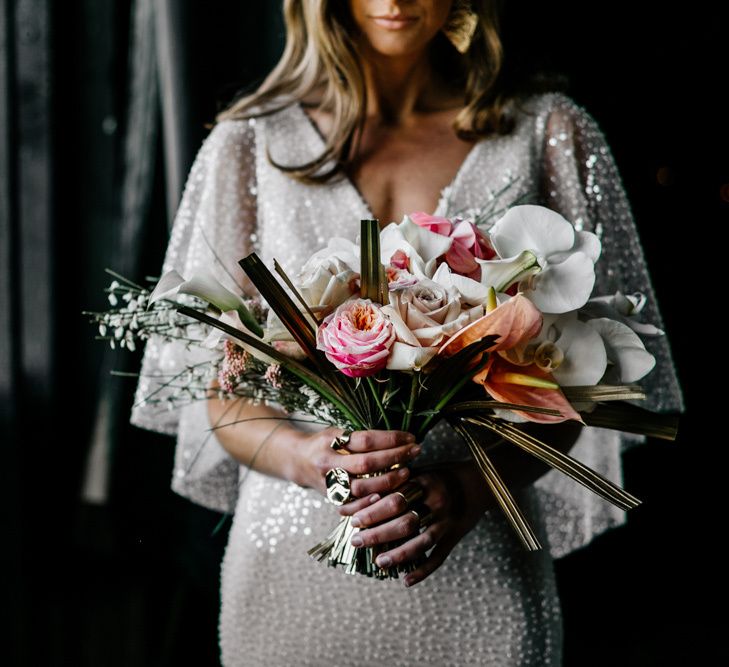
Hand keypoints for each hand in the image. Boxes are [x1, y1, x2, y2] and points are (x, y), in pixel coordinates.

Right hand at [292, 427, 421, 499]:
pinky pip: (354, 506)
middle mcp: (328, 464)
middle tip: (414, 452)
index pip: (365, 440)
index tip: (410, 437)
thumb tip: (396, 438)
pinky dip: (372, 502)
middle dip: (394, 458)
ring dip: (388, 481)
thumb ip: (360, 437)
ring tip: (407, 472)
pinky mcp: (332, 499)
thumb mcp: (336, 431)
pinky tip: (388, 495)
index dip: (390, 439)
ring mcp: (329, 484)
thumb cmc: (323, 443)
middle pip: (366, 464)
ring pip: (362, 487)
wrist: (297, 461)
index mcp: (329, 442)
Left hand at [337, 460, 492, 586]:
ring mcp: (447, 520)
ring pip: (421, 541)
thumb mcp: (421, 469)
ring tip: (378, 562)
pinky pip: (439, 556)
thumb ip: (396, 480)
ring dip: (398, 554)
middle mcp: (436, 500)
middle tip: (356, 540)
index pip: (393, 497)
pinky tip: (406, 581)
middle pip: (404, 520)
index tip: (351, 518)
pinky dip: (423, 570)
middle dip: (378, 532)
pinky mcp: (455, 535)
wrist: (481, 481)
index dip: (371, 509)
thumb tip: (361, 492)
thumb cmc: (443, 474)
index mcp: (424, 481)